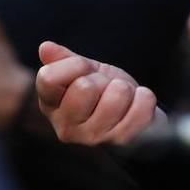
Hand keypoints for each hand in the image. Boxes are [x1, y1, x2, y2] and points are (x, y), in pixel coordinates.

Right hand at [35, 41, 163, 145]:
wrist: (137, 122)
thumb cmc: (107, 93)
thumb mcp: (85, 72)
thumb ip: (65, 60)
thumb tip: (45, 47)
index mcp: (51, 106)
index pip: (48, 78)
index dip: (74, 65)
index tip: (85, 71)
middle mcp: (67, 128)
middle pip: (85, 86)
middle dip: (103, 79)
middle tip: (106, 89)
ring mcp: (94, 138)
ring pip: (116, 94)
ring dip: (125, 89)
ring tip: (123, 99)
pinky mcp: (122, 142)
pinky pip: (140, 104)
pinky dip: (144, 98)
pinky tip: (137, 107)